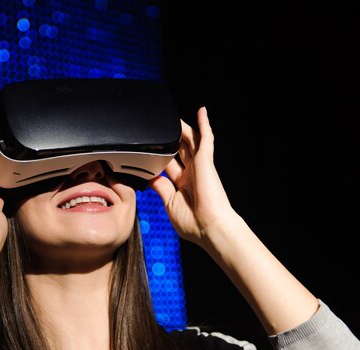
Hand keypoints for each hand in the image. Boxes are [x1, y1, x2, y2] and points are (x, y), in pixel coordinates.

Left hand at [149, 107, 233, 248]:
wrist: (210, 227)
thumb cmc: (194, 223)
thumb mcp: (169, 203)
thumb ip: (161, 187)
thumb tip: (150, 176)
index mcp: (183, 185)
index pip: (170, 165)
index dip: (161, 156)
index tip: (150, 149)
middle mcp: (193, 174)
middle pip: (180, 150)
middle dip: (172, 139)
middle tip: (161, 128)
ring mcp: (200, 166)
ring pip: (191, 141)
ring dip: (184, 129)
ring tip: (175, 117)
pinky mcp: (206, 161)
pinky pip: (206, 139)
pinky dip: (204, 125)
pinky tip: (202, 112)